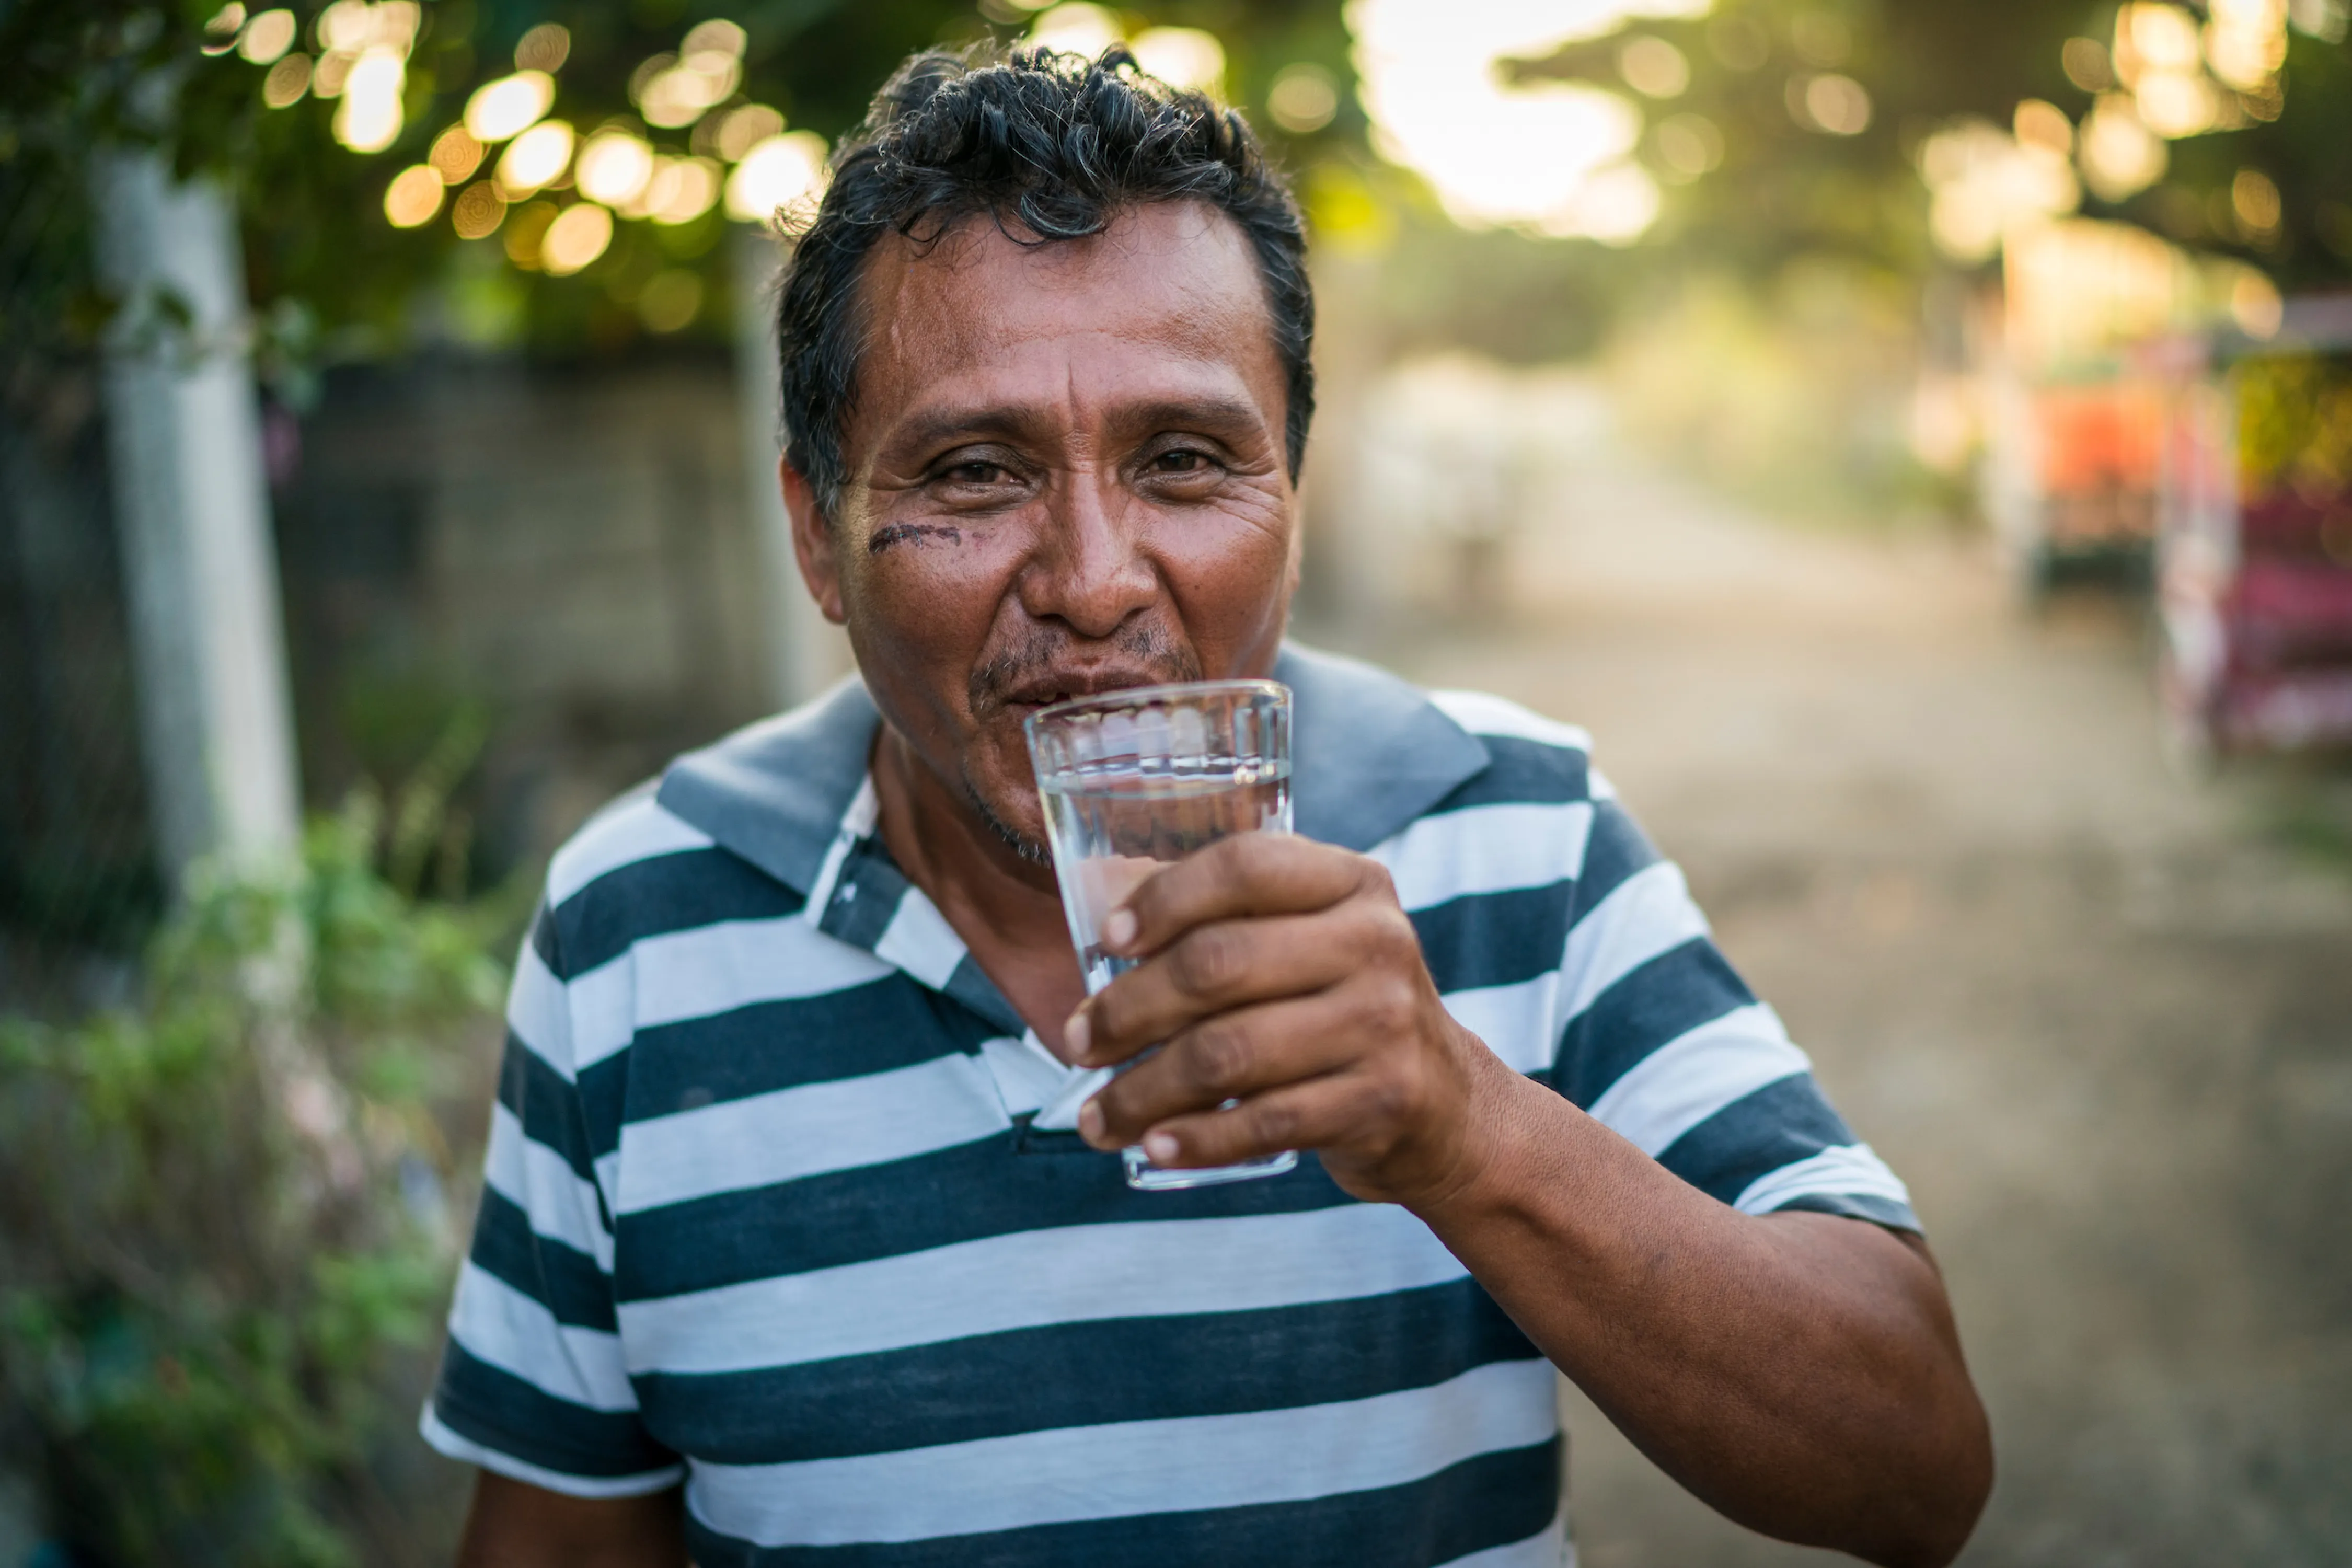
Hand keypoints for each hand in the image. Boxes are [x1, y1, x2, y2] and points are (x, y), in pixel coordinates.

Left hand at [1066, 833, 1508, 1206]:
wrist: (1446, 1106)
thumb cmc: (1341, 1010)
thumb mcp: (1313, 941)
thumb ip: (1231, 919)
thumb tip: (1103, 911)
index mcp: (1352, 883)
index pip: (1245, 867)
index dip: (1165, 899)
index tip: (1108, 941)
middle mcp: (1376, 942)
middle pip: (1219, 966)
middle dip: (1128, 1010)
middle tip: (1078, 1042)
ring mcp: (1384, 1023)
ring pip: (1229, 1053)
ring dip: (1144, 1091)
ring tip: (1096, 1117)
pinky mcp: (1383, 1100)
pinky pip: (1266, 1123)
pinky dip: (1199, 1140)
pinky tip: (1154, 1147)